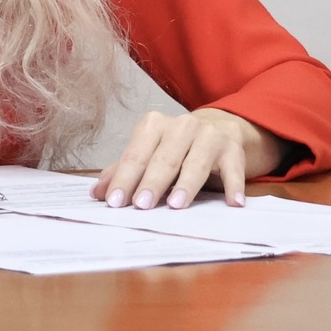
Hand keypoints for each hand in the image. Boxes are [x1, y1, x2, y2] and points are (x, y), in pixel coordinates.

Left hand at [90, 110, 283, 210]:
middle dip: (151, 182)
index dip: (124, 179)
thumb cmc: (177, 147)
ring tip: (176, 205)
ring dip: (186, 184)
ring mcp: (209, 136)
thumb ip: (124, 171)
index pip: (135, 155)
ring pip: (196, 162)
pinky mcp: (233, 149)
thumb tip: (97, 193)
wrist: (221, 129)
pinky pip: (233, 168)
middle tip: (141, 205)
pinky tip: (233, 202)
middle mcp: (182, 126)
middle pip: (164, 158)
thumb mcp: (149, 154)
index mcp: (154, 125)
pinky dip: (233, 185)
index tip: (114, 202)